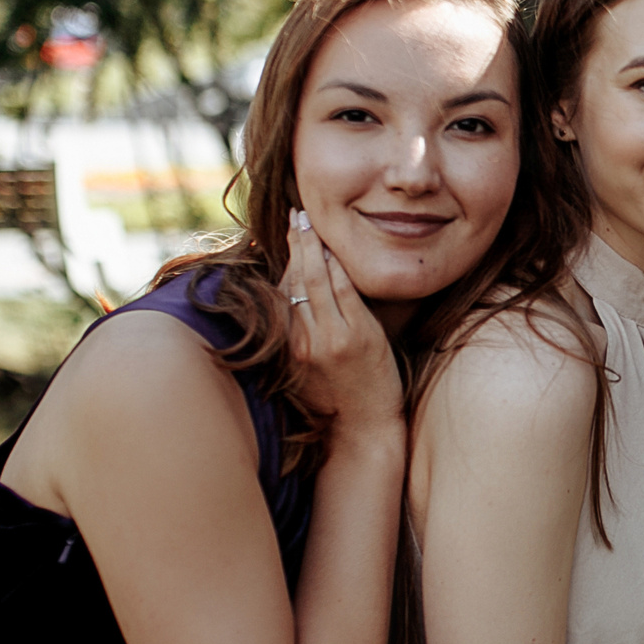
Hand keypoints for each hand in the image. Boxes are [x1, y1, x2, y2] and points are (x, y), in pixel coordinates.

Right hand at [282, 209, 402, 436]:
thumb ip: (298, 337)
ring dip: (311, 247)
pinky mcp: (355, 336)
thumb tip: (294, 305)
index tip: (286, 238)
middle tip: (295, 216)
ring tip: (308, 222)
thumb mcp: (306, 369)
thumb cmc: (338, 398)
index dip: (283, 262)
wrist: (364, 427)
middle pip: (292, 282)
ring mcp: (328, 338)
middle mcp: (301, 341)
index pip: (278, 293)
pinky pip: (343, 291)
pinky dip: (336, 266)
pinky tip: (334, 247)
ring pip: (314, 281)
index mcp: (286, 347)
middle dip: (294, 246)